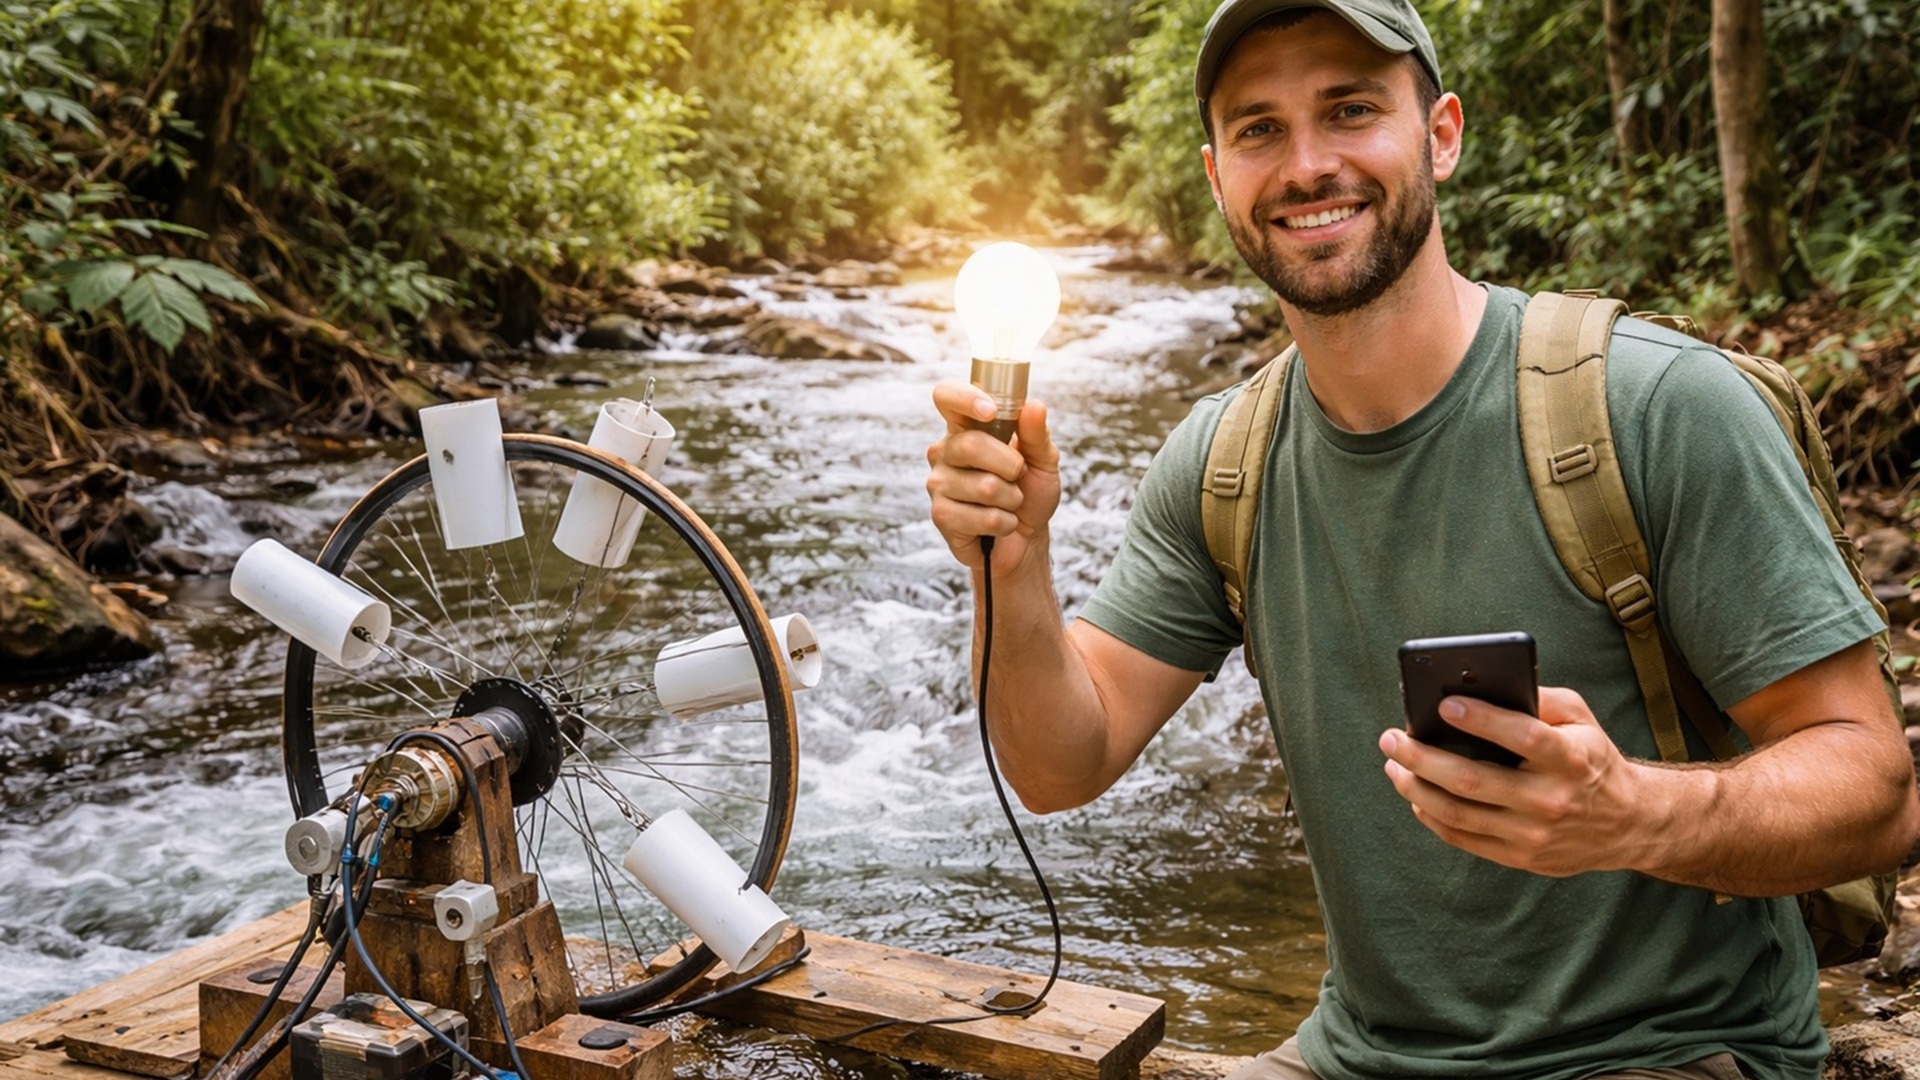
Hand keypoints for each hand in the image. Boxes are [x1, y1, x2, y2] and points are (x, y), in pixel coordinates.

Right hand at [925, 381, 1059, 574]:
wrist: (1027, 537)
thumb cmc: (1031, 491)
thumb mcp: (1043, 460)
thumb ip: (1037, 434)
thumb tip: (1033, 405)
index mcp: (965, 427)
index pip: (946, 396)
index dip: (964, 398)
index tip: (991, 411)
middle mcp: (945, 451)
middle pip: (971, 445)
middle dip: (1011, 465)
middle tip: (1018, 475)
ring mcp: (938, 483)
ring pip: (985, 486)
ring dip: (1012, 499)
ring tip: (1008, 503)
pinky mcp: (941, 515)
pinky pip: (985, 517)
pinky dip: (1005, 523)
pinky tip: (999, 524)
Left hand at [1377, 687, 1665, 876]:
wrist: (1628, 823)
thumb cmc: (1592, 758)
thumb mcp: (1580, 720)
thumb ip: (1538, 699)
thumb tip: (1482, 686)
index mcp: (1571, 759)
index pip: (1523, 737)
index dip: (1482, 720)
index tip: (1444, 704)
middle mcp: (1551, 799)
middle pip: (1473, 781)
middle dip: (1422, 757)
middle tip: (1391, 738)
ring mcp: (1534, 834)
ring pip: (1458, 813)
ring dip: (1415, 788)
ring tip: (1393, 765)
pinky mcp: (1521, 857)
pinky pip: (1463, 838)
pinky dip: (1431, 815)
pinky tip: (1415, 795)